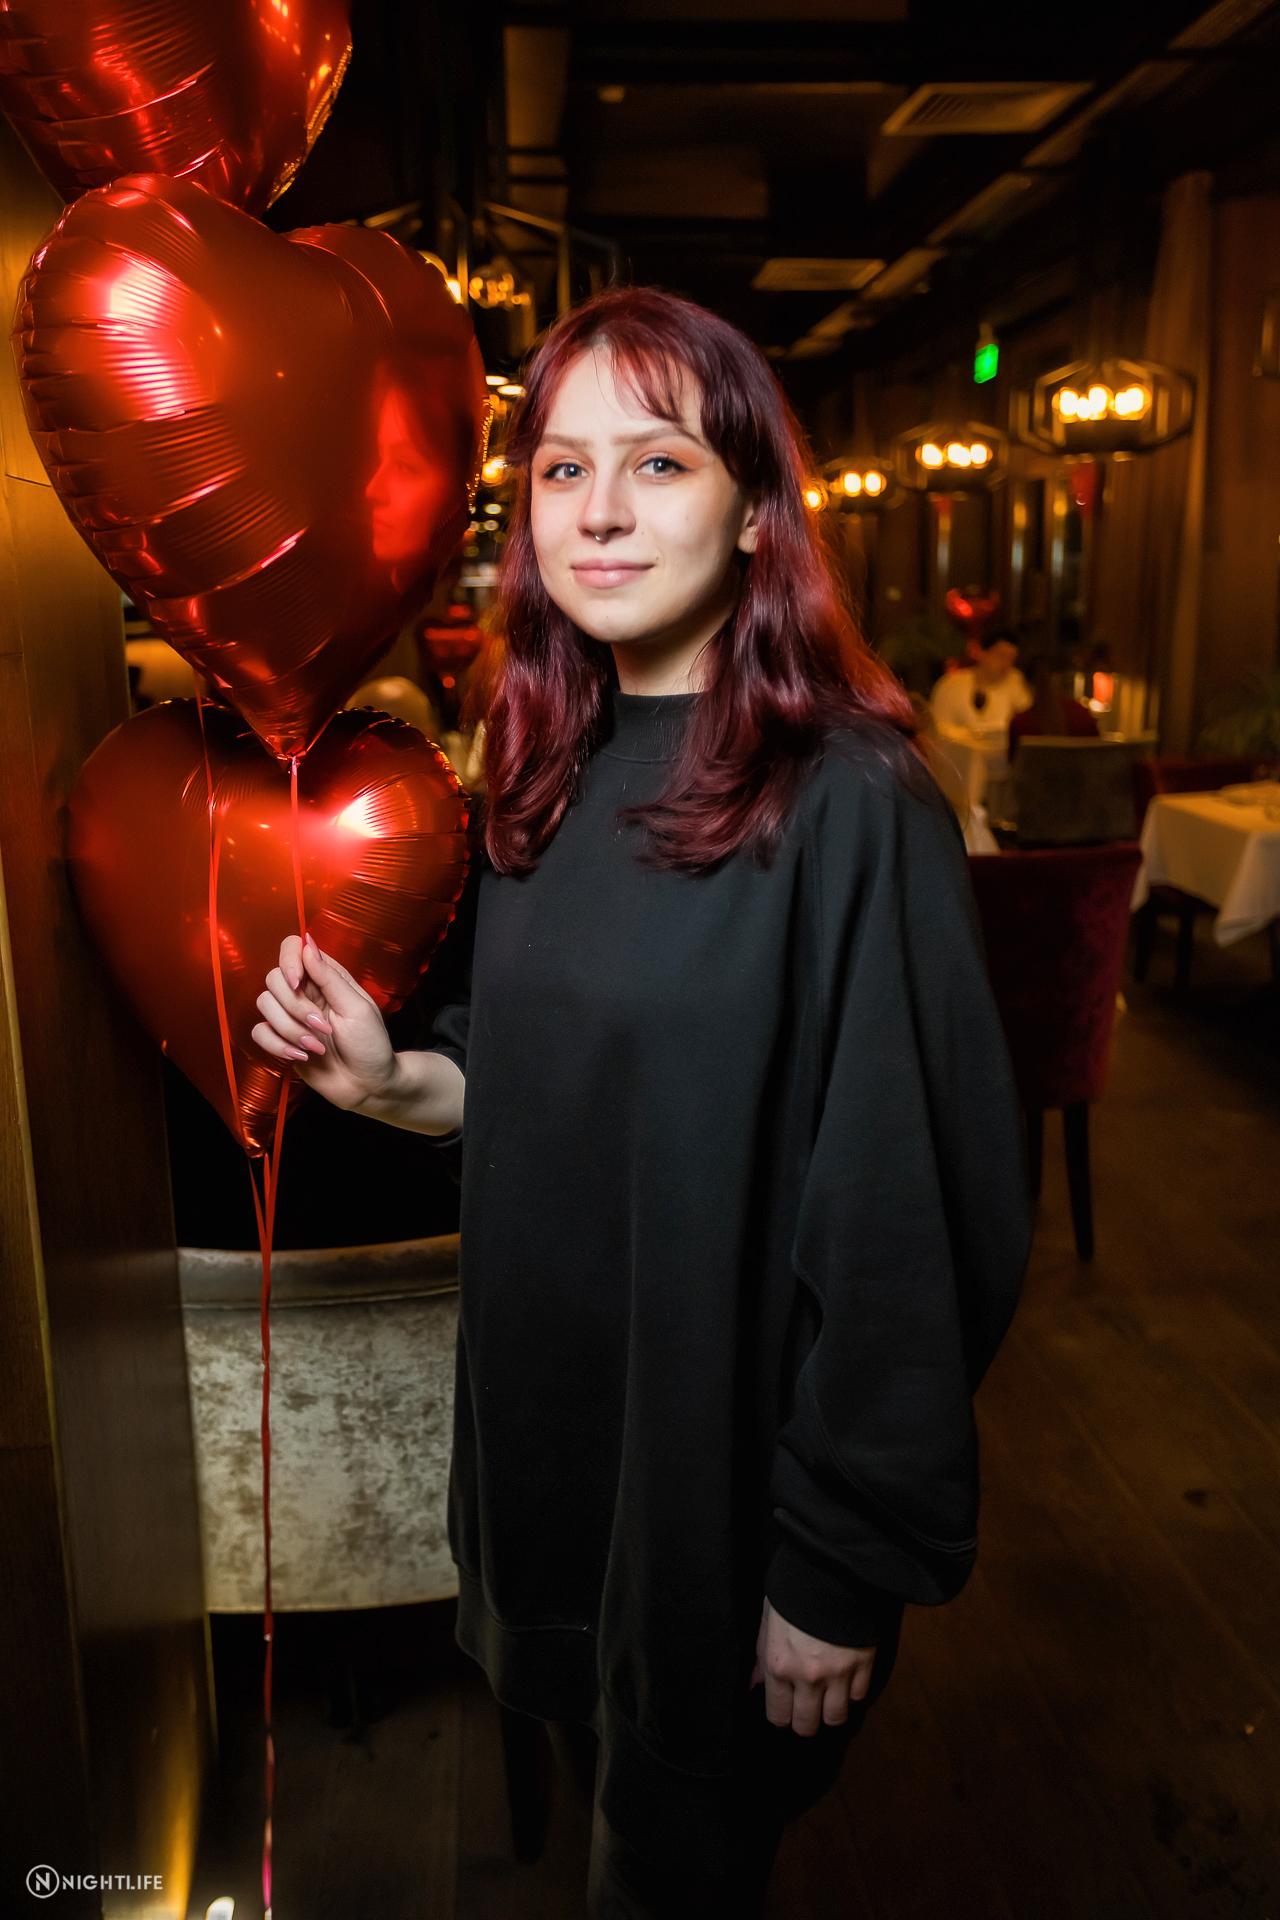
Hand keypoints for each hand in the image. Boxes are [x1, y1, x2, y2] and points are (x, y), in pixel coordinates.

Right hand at [251, 931, 397, 1111]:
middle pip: (273, 979)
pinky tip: (301, 1056)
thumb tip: (307, 943)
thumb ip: (329, 977)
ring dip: (290, 1030)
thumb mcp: (357, 1008)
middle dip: (295, 1007)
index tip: (297, 983)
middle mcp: (305, 992)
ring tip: (317, 1047)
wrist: (368, 1085)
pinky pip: (259, 1032)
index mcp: (326, 977)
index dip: (288, 961)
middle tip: (323, 1027)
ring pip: (264, 1005)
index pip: (292, 948)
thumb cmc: (370, 1044)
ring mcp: (291, 1016)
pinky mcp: (281, 1040)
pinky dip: (277, 1045)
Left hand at [749, 1596, 875, 1735]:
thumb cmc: (792, 1590)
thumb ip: (761, 1655)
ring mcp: (838, 1674)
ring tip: (827, 1696)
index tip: (784, 1707)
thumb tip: (755, 1685)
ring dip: (830, 1710)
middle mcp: (808, 1677)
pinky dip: (852, 1691)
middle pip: (807, 1725)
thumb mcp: (768, 1619)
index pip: (778, 1715)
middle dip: (804, 1719)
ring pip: (835, 1718)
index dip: (781, 1714)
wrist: (832, 1567)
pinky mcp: (864, 1665)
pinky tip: (845, 1677)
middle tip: (806, 1706)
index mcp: (779, 1665)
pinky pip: (859, 1696)